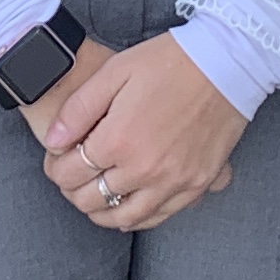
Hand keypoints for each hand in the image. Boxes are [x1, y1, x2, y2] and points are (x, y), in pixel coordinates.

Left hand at [32, 34, 239, 231]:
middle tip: (71, 175)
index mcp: (118, 139)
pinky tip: (128, 205)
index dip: (55, 168)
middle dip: (72, 189)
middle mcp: (144, 169)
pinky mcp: (196, 185)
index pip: (69, 173)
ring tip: (94, 195)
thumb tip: (52, 140)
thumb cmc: (170, 62)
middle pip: (90, 199)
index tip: (57, 158)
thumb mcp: (114, 72)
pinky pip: (158, 217)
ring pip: (123, 218)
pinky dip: (136, 217)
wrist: (227, 63)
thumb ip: (78, 109)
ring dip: (100, 210)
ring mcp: (173, 182)